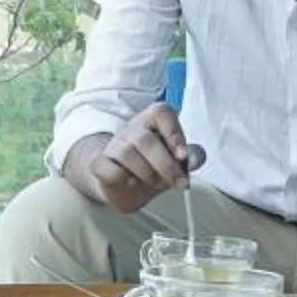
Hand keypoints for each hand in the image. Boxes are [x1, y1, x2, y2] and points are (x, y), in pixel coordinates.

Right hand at [82, 105, 197, 214]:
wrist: (123, 184)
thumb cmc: (153, 166)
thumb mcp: (177, 161)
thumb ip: (190, 156)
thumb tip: (196, 157)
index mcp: (153, 121)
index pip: (161, 113)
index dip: (173, 133)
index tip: (183, 156)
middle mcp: (132, 129)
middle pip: (146, 140)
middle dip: (166, 165)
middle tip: (180, 183)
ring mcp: (114, 145)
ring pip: (127, 154)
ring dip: (148, 174)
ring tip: (156, 183)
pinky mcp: (100, 163)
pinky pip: (110, 170)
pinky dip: (124, 180)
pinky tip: (132, 184)